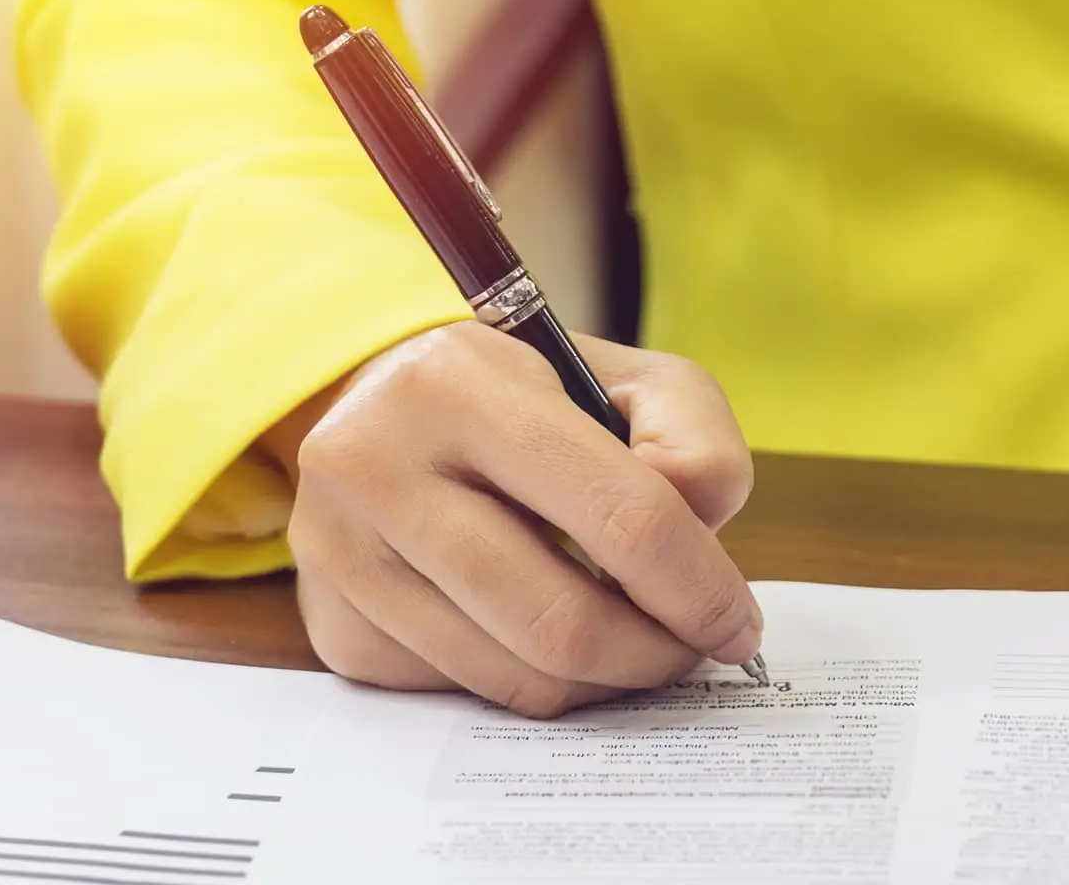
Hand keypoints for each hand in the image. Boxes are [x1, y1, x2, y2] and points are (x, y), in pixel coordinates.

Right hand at [268, 322, 759, 717]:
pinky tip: (539, 632)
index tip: (737, 622)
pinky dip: (525, 679)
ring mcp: (340, 552)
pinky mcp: (331, 621)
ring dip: (599, 679)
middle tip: (689, 648)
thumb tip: (701, 526)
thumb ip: (693, 434)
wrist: (378, 404)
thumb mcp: (620, 376)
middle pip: (558, 620)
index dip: (698, 587)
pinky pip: (460, 692)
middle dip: (651, 653)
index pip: (618, 515)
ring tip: (632, 642)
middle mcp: (373, 464)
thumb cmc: (518, 396)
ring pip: (511, 675)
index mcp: (456, 384)